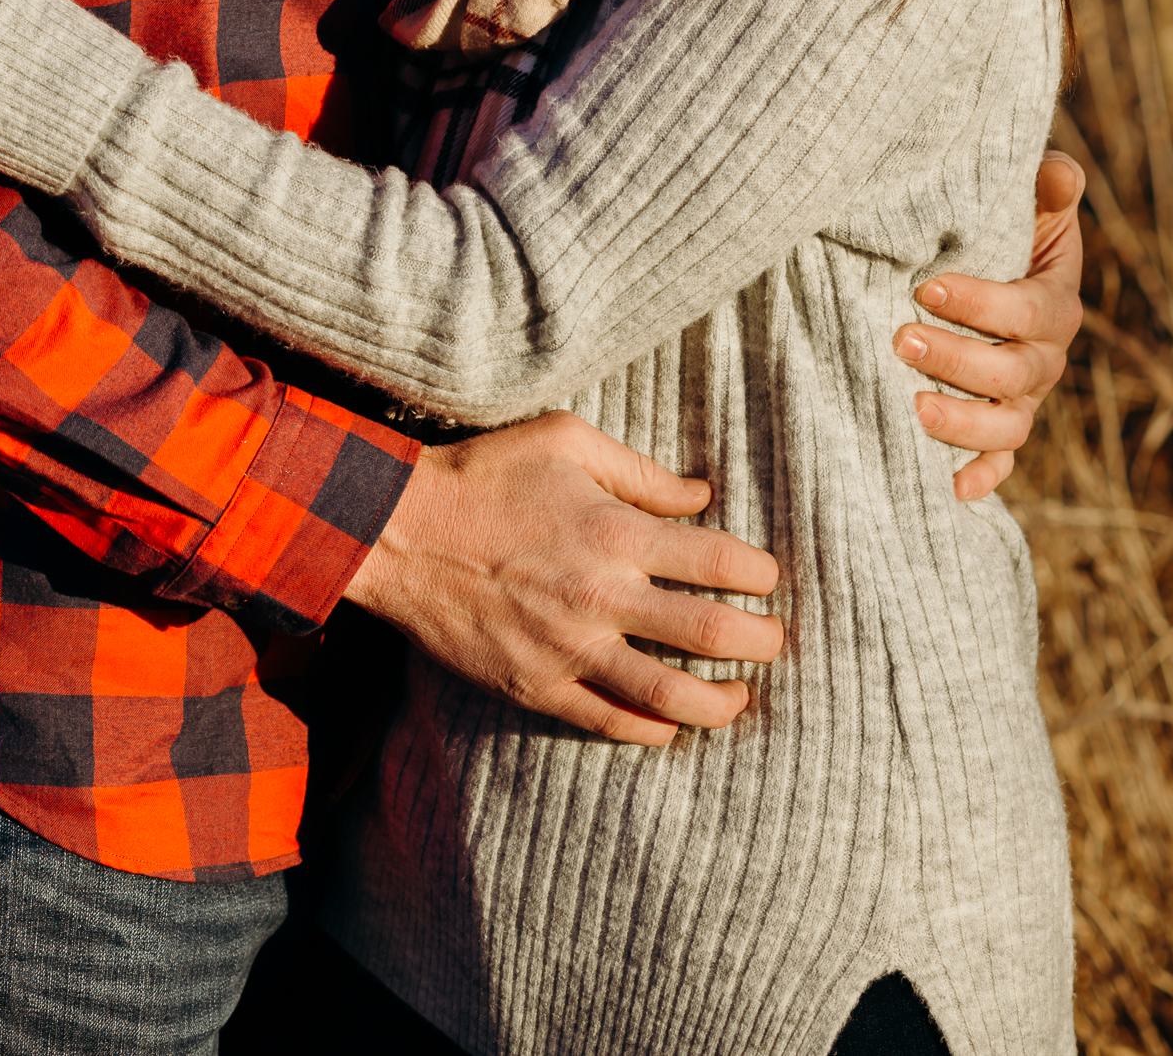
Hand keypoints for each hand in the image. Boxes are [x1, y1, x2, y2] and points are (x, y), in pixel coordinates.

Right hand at [344, 412, 783, 745]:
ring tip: (740, 697)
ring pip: (668, 696)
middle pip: (710, 634)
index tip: (768, 578)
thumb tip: (701, 496)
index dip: (759, 575)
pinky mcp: (535, 686)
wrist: (399, 532)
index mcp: (615, 532)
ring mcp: (568, 649)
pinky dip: (652, 731)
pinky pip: (609, 722)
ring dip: (719, 703)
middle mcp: (600, 596)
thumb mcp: (566, 441)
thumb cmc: (484, 474)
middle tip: (773, 641)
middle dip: (759, 642)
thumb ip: (641, 471)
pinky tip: (672, 726)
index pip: (718, 563)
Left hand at [892, 153, 1084, 501]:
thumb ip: (1047, 184)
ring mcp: (1023, 401)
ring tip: (913, 409)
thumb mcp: (1025, 200)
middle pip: (1012, 375)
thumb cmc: (1001, 228)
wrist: (988, 268)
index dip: (982, 304)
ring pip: (1007, 427)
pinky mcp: (998, 428)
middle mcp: (1044, 360)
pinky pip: (1000, 464)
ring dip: (963, 424)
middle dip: (957, 360)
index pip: (1027, 312)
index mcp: (1055, 306)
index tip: (927, 286)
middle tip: (901, 340)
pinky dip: (982, 478)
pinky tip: (950, 487)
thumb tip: (1058, 175)